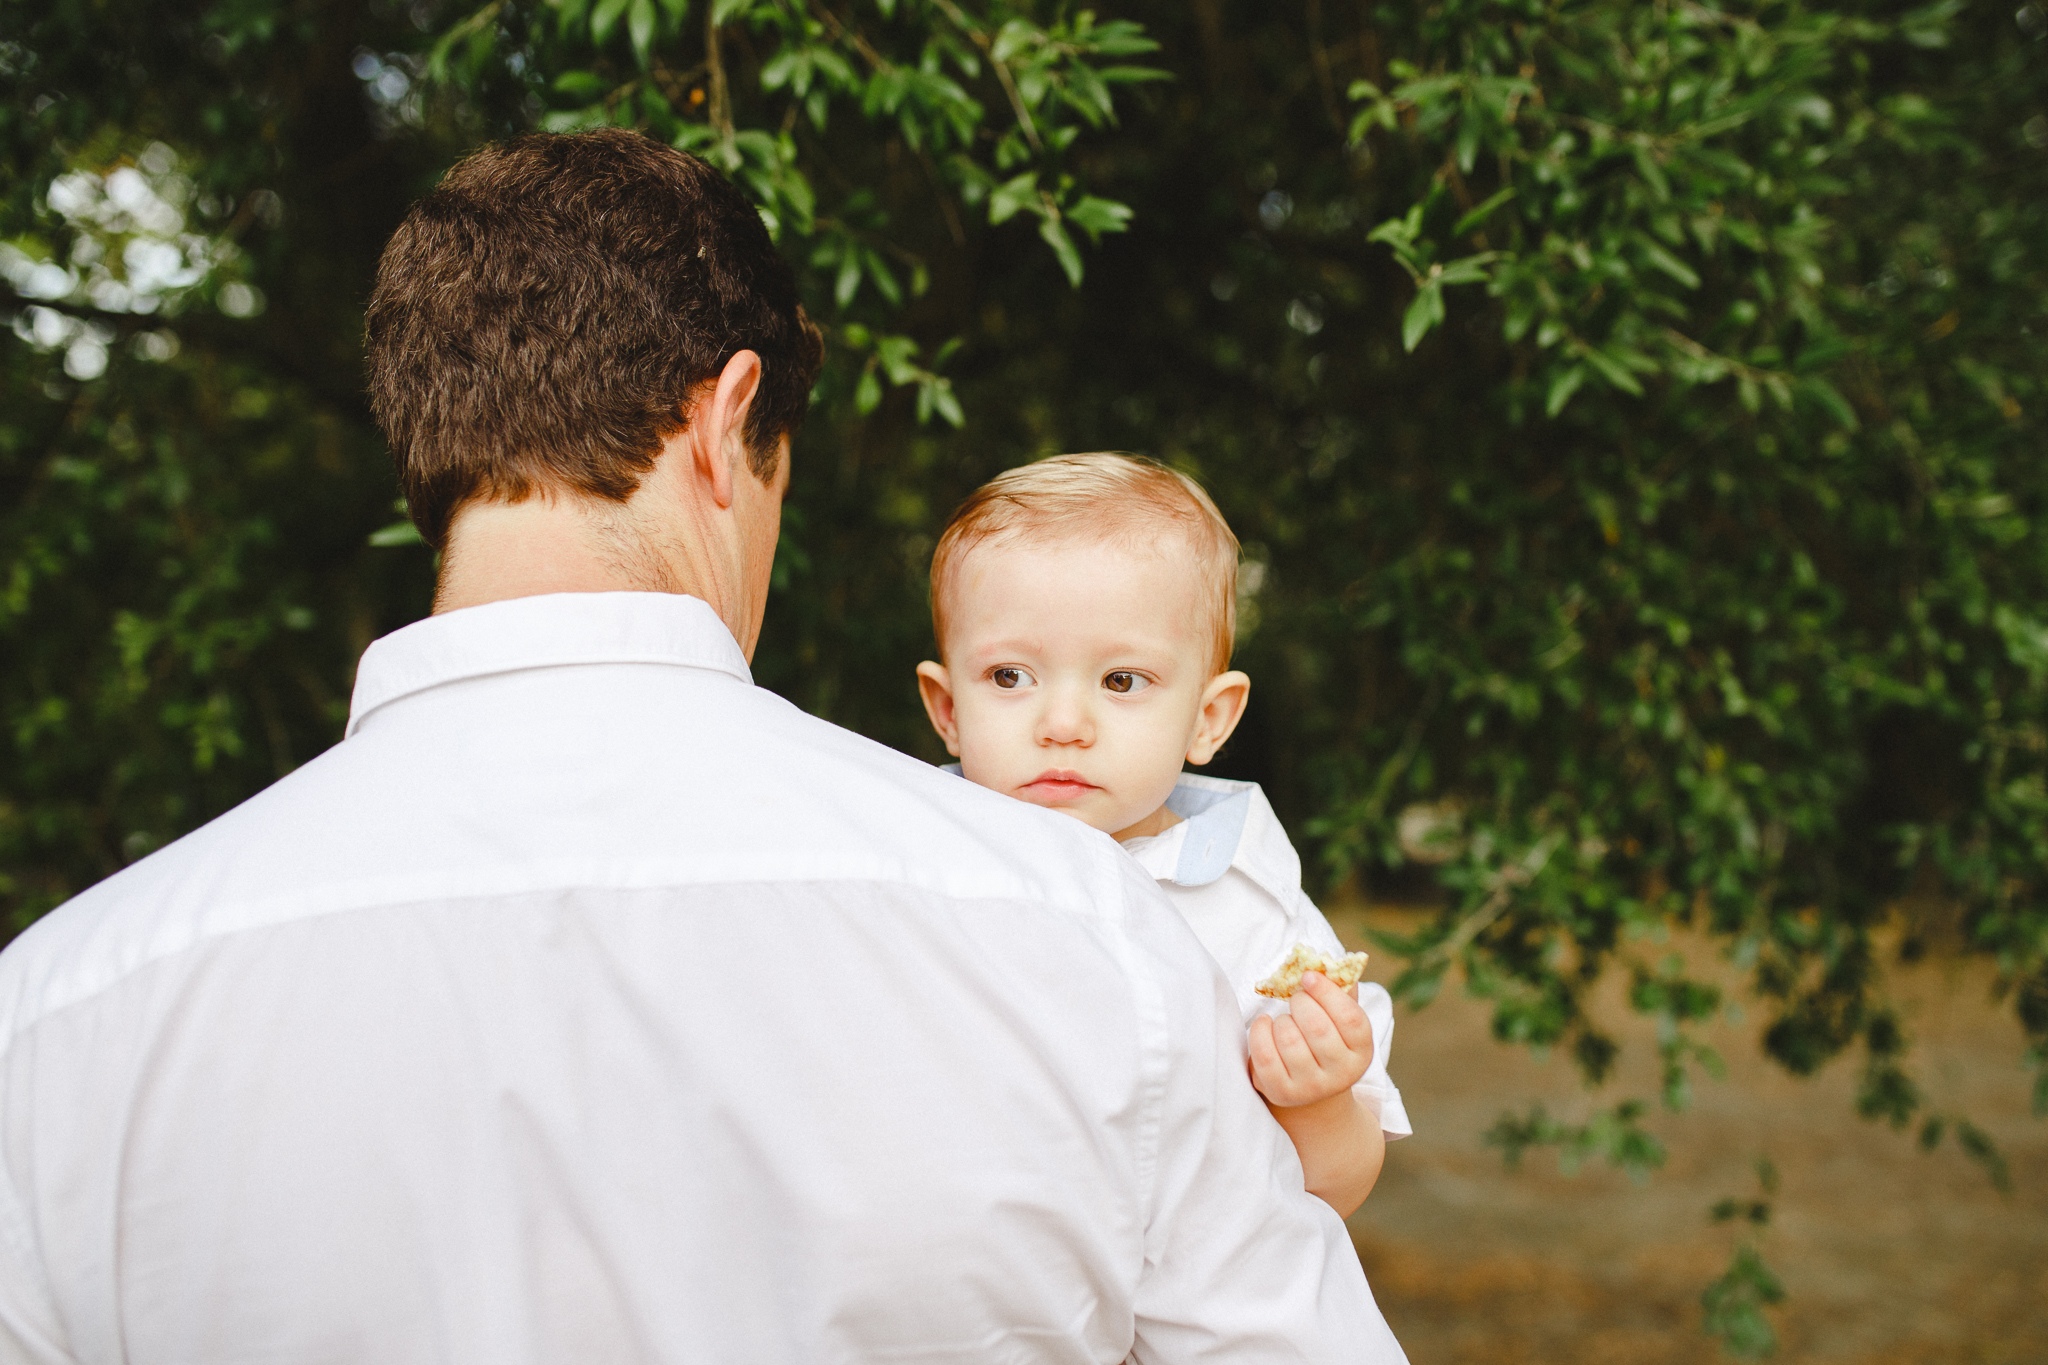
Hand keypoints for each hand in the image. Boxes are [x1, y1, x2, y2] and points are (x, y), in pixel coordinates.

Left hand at [1248, 971, 1375, 1107]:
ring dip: (1281, 1019)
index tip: (1308, 977)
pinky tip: (1265, 1025)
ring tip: (1284, 1020)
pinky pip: (1265, 1054)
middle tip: (1296, 999)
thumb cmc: (1324, 1042)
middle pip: (1318, 1027)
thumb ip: (1340, 992)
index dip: (1327, 991)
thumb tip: (1331, 964)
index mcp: (1362, 1051)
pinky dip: (1260, 1031)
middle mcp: (1341, 1074)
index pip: (1350, 1017)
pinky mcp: (1282, 1092)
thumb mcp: (1339, 1021)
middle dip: (1300, 1003)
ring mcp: (1312, 1087)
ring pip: (1290, 1039)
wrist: (1309, 1088)